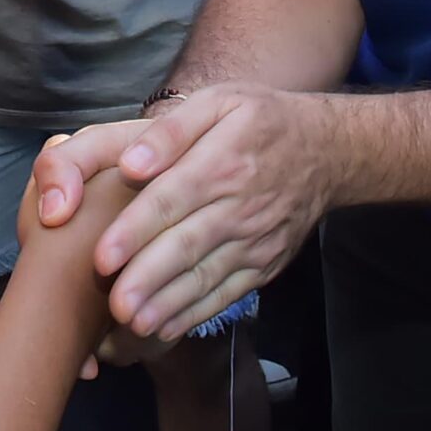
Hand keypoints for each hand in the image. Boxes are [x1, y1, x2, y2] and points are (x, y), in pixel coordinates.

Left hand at [32, 88, 338, 342]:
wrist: (328, 151)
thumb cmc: (260, 120)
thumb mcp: (218, 102)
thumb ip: (170, 131)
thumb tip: (131, 164)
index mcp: (221, 162)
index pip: (171, 200)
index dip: (135, 231)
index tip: (102, 257)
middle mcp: (240, 207)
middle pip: (186, 246)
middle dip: (148, 279)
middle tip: (114, 306)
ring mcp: (256, 241)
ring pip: (206, 276)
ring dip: (168, 304)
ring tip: (133, 325)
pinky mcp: (266, 264)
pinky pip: (228, 292)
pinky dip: (197, 313)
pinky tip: (166, 328)